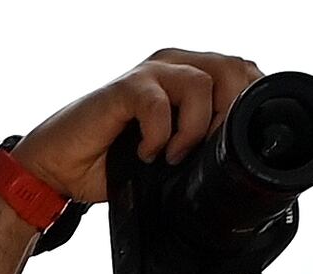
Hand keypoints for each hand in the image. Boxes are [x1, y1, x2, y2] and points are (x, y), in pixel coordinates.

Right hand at [14, 48, 265, 204]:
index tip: (239, 143)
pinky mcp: (126, 88)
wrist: (60, 169)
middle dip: (229, 116)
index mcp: (191, 74)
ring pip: (203, 82)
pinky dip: (160, 135)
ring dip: (195, 128)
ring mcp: (150, 74)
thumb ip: (202, 143)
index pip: (244, 72)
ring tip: (175, 155)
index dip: (252, 103)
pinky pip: (159, 102)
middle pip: (234, 69)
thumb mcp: (171, 155)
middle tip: (208, 152)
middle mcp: (175, 65)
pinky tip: (148, 153)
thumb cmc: (112, 161)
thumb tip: (241, 158)